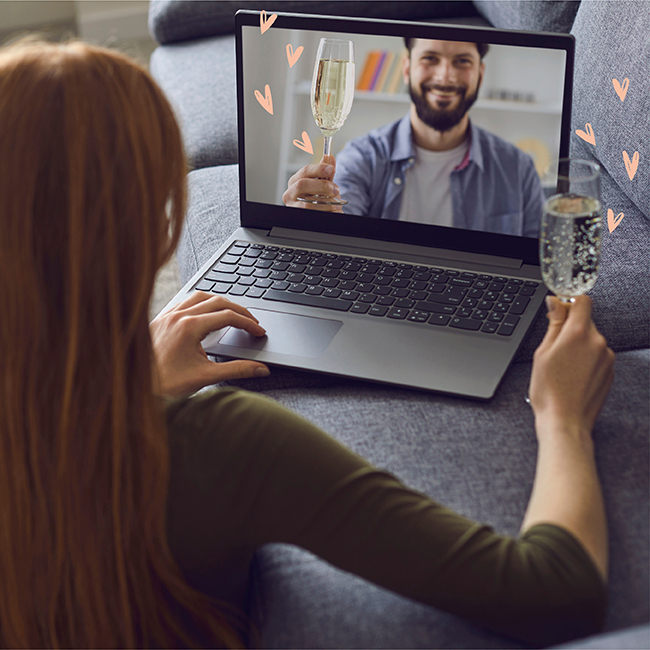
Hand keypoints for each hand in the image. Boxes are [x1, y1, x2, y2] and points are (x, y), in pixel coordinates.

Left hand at [150, 292, 269, 397]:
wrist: (135, 386)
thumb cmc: (164, 383)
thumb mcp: (206, 377)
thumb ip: (237, 370)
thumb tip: (260, 369)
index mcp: (190, 327)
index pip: (228, 316)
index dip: (248, 323)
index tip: (259, 332)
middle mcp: (178, 316)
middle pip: (218, 301)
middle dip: (239, 311)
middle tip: (252, 322)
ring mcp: (168, 316)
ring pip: (200, 296)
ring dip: (220, 303)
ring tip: (233, 314)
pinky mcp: (160, 319)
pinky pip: (184, 302)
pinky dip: (201, 304)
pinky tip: (205, 314)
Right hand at [282, 154, 343, 211]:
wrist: (318, 212)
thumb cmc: (318, 197)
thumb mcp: (323, 183)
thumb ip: (326, 172)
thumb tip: (330, 157)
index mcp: (295, 181)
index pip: (305, 171)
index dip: (319, 169)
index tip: (332, 169)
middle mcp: (290, 193)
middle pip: (302, 184)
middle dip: (321, 185)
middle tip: (335, 189)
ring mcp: (292, 206)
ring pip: (307, 203)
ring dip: (326, 203)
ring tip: (337, 203)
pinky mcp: (298, 215)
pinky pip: (311, 212)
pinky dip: (325, 211)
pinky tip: (334, 210)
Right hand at [528, 295, 614, 435]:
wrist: (565, 420)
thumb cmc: (549, 390)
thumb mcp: (542, 352)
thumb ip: (553, 323)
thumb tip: (555, 302)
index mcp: (579, 333)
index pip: (582, 301)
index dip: (568, 302)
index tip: (558, 309)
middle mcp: (598, 342)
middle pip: (586, 321)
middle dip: (570, 327)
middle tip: (552, 344)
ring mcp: (607, 357)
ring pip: (591, 339)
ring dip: (577, 344)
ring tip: (561, 365)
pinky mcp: (610, 371)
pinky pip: (597, 355)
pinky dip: (585, 359)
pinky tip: (572, 373)